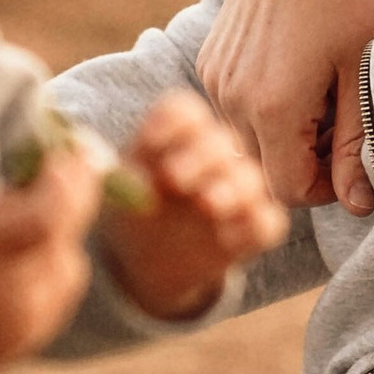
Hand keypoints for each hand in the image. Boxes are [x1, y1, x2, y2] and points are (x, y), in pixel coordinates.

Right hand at [0, 150, 101, 373]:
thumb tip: (43, 176)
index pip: (46, 219)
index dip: (67, 184)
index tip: (66, 153)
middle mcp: (16, 293)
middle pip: (67, 236)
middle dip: (71, 199)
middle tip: (62, 168)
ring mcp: (33, 319)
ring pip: (72, 260)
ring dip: (62, 233)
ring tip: (26, 222)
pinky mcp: (41, 335)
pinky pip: (64, 286)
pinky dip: (55, 263)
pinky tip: (25, 258)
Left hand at [96, 90, 289, 322]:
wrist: (143, 262)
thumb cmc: (131, 211)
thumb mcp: (117, 189)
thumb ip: (116, 170)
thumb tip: (105, 158)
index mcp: (179, 136)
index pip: (185, 111)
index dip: (170, 122)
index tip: (147, 143)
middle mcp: (215, 157)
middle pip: (222, 141)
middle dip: (201, 156)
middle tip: (173, 178)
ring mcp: (239, 193)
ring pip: (252, 180)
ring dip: (232, 188)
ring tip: (206, 205)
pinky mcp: (253, 230)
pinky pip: (268, 223)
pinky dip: (252, 226)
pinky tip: (225, 238)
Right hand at [198, 0, 373, 212]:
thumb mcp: (361, 75)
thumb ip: (355, 145)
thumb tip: (357, 206)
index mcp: (272, 107)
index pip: (288, 192)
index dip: (325, 186)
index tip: (350, 153)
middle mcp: (232, 98)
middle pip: (264, 169)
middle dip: (305, 159)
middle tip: (339, 116)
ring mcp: (215, 78)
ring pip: (249, 141)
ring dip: (284, 134)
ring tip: (319, 90)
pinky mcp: (210, 61)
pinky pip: (235, 110)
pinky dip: (264, 108)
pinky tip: (293, 69)